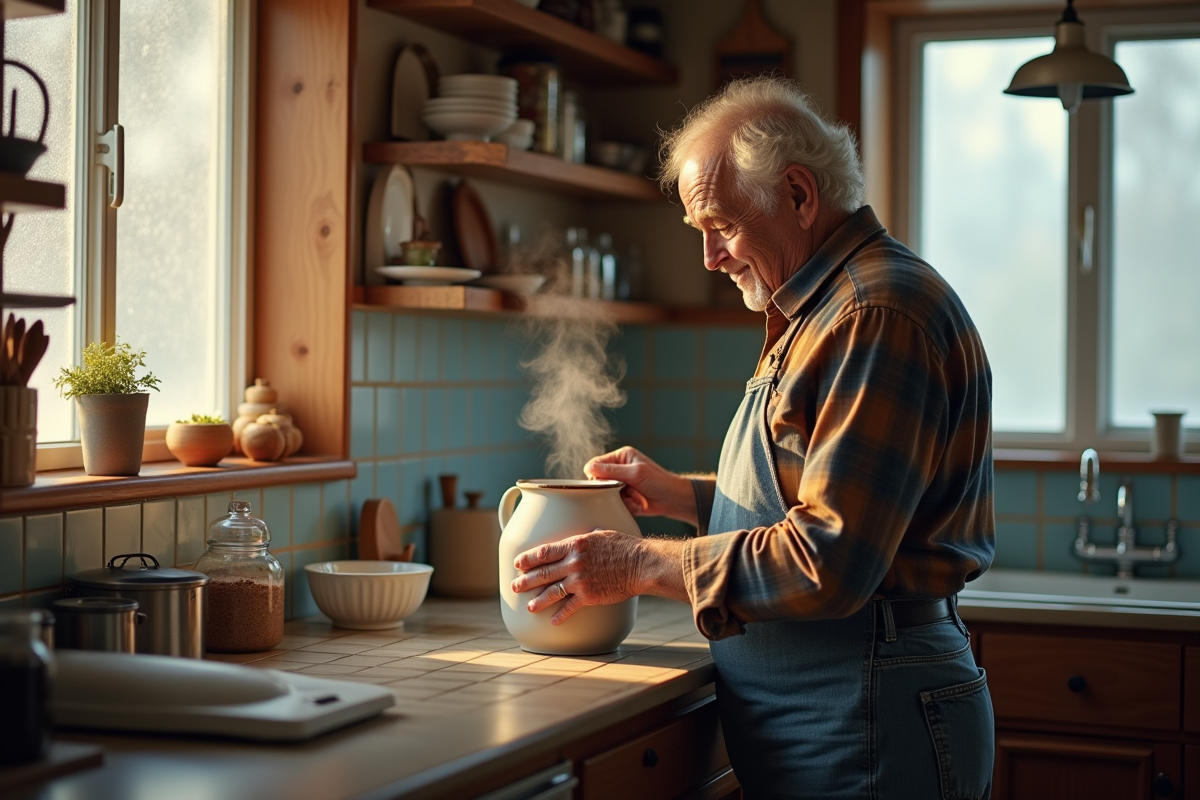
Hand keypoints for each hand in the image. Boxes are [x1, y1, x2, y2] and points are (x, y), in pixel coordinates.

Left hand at [511, 530, 643, 624]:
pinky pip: (570, 607)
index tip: (518, 563)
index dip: (528, 558)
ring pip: (552, 592)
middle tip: (515, 586)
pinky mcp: (589, 596)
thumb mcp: (602, 534)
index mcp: (575, 545)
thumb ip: (587, 537)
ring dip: (538, 600)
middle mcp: (573, 563)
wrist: (641, 564)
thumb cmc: (625, 546)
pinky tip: (553, 621)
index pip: (544, 552)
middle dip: (526, 580)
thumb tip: (585, 534)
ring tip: (529, 607)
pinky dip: (560, 615)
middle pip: (543, 572)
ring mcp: (580, 581)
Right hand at [584, 446, 696, 522]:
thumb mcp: (635, 473)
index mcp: (621, 456)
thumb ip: (611, 471)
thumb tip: (589, 468)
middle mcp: (619, 469)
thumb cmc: (659, 481)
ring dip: (622, 499)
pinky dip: (627, 506)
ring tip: (637, 497)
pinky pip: (616, 504)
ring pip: (607, 496)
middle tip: (626, 491)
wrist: (674, 500)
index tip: (604, 484)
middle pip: (600, 481)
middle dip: (612, 490)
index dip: (596, 476)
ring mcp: (621, 484)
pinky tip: (639, 503)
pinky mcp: (624, 498)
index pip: (596, 464)